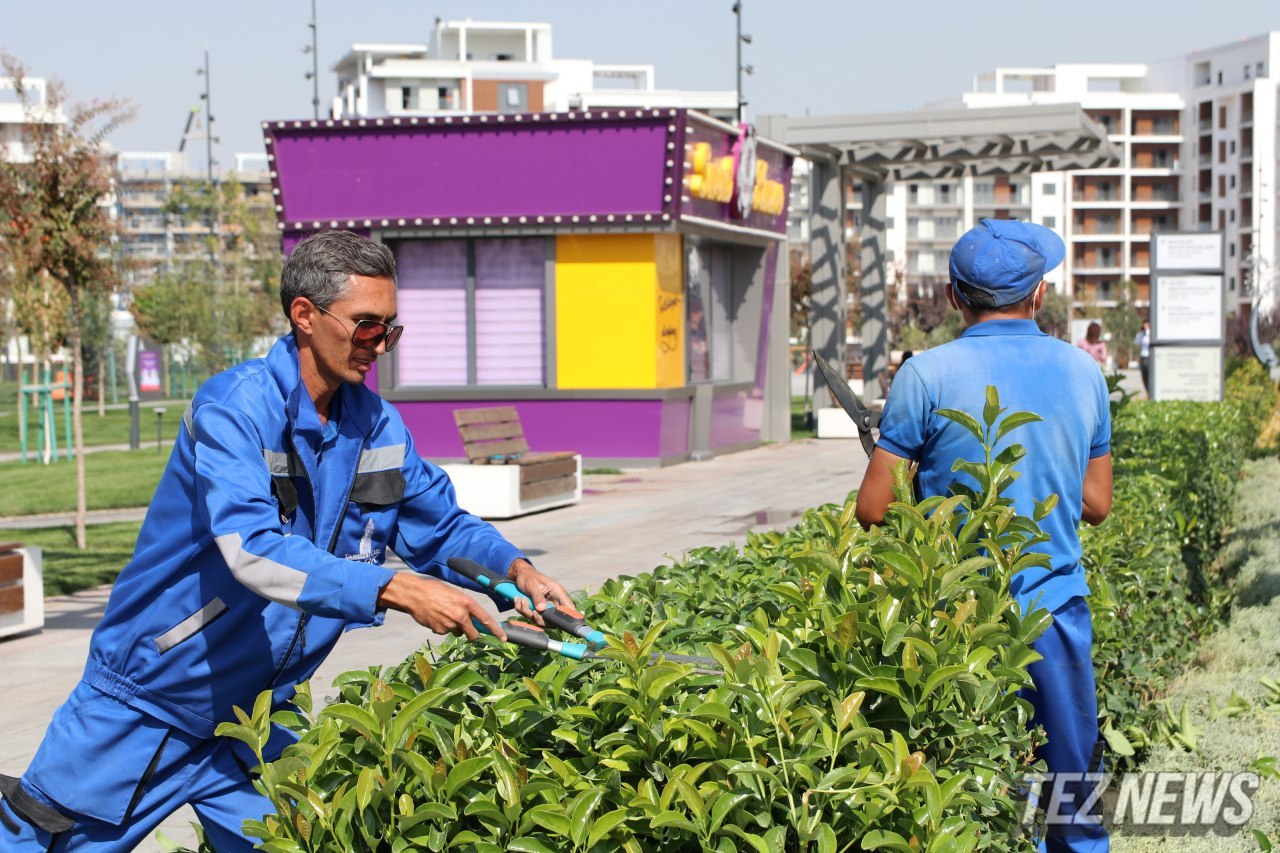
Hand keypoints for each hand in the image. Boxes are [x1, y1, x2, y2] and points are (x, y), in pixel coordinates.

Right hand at [376, 572, 505, 641]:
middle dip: (472, 634)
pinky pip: (445, 632)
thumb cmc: (435, 590)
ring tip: (443, 614)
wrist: (415, 594)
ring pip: (457, 632)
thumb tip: (473, 619)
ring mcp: (450, 624)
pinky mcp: (439, 630)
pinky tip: (435, 617)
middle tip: (467, 629)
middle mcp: (461, 615)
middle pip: (473, 634)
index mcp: (467, 603)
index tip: (504, 638)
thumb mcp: (455, 594)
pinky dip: (442, 627)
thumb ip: (465, 607)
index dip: (496, 630)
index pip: (486, 619)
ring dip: (454, 627)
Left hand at [506, 558, 570, 623]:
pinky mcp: (538, 610)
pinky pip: (531, 616)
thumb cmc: (528, 576)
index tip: (554, 618)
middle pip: (554, 619)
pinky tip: (518, 600)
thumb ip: (537, 596)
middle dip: (539, 617)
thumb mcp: (532, 585)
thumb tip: (542, 609)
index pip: (569, 607)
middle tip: (530, 610)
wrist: (520, 575)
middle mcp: (554, 602)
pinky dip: (523, 610)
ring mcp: (546, 607)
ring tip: (521, 600)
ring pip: (540, 619)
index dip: (568, 616)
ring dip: (528, 612)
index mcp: (558, 593)